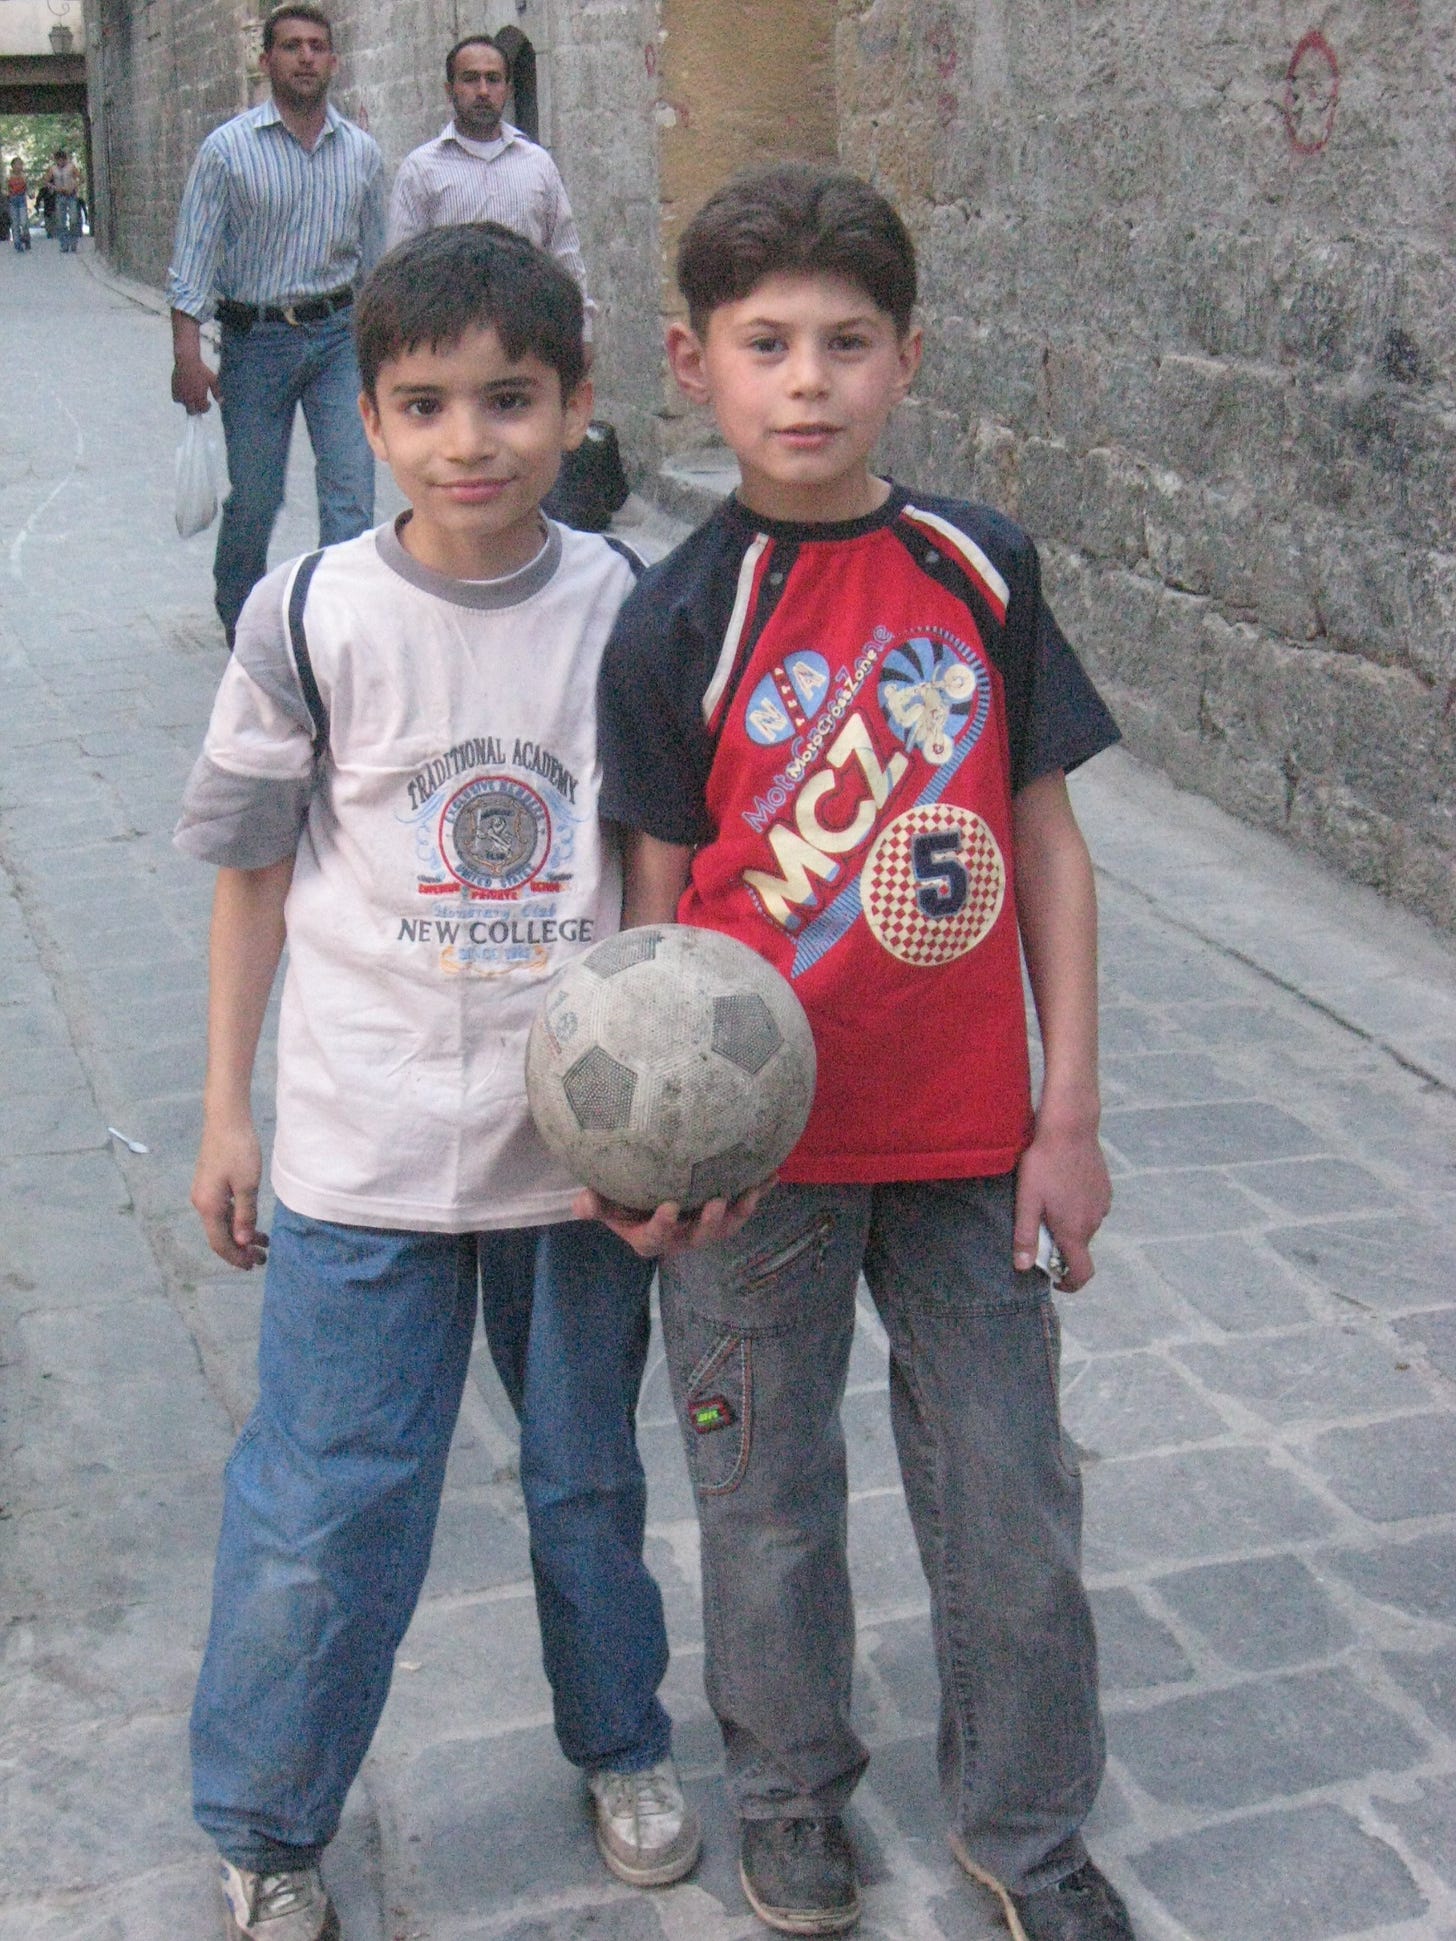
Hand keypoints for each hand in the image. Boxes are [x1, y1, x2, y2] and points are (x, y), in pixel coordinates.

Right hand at [172, 356, 220, 414]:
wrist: (187, 360)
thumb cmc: (201, 369)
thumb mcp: (213, 379)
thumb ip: (217, 392)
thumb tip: (221, 402)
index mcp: (199, 397)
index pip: (202, 409)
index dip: (206, 407)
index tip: (208, 402)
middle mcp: (189, 398)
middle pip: (192, 412)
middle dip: (197, 410)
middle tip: (199, 405)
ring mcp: (181, 394)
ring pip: (184, 405)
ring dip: (188, 403)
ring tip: (191, 397)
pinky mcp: (174, 389)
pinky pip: (176, 399)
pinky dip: (180, 399)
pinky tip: (184, 394)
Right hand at [191, 1115, 267, 1268]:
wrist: (226, 1120)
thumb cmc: (239, 1150)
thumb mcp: (247, 1185)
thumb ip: (245, 1215)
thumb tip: (241, 1243)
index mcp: (208, 1206)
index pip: (220, 1242)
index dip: (236, 1257)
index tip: (253, 1265)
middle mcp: (202, 1203)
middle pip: (219, 1235)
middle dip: (240, 1250)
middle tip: (262, 1258)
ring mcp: (205, 1194)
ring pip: (222, 1224)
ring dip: (241, 1235)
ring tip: (263, 1243)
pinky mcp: (211, 1185)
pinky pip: (223, 1211)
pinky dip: (237, 1221)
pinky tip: (252, 1224)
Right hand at [573, 1180, 772, 1258]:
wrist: (645, 1194)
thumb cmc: (621, 1199)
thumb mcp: (605, 1204)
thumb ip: (594, 1205)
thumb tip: (580, 1204)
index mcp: (651, 1238)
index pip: (656, 1238)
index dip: (663, 1227)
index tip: (668, 1207)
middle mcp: (682, 1236)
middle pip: (700, 1238)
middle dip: (711, 1224)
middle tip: (717, 1204)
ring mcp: (705, 1226)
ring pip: (726, 1226)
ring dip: (741, 1211)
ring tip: (751, 1192)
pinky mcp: (723, 1212)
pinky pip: (743, 1202)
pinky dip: (759, 1190)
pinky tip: (773, 1173)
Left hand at [1013, 1123, 1110, 1291]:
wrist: (1070, 1129)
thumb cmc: (1044, 1164)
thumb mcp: (1027, 1200)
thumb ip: (1025, 1236)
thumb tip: (1022, 1267)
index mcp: (1074, 1231)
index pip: (1082, 1273)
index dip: (1070, 1284)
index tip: (1055, 1280)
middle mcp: (1094, 1222)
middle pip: (1079, 1247)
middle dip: (1061, 1245)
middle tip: (1038, 1225)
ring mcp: (1103, 1204)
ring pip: (1085, 1226)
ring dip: (1069, 1224)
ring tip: (1048, 1201)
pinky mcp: (1105, 1188)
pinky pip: (1091, 1208)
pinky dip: (1077, 1207)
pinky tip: (1062, 1186)